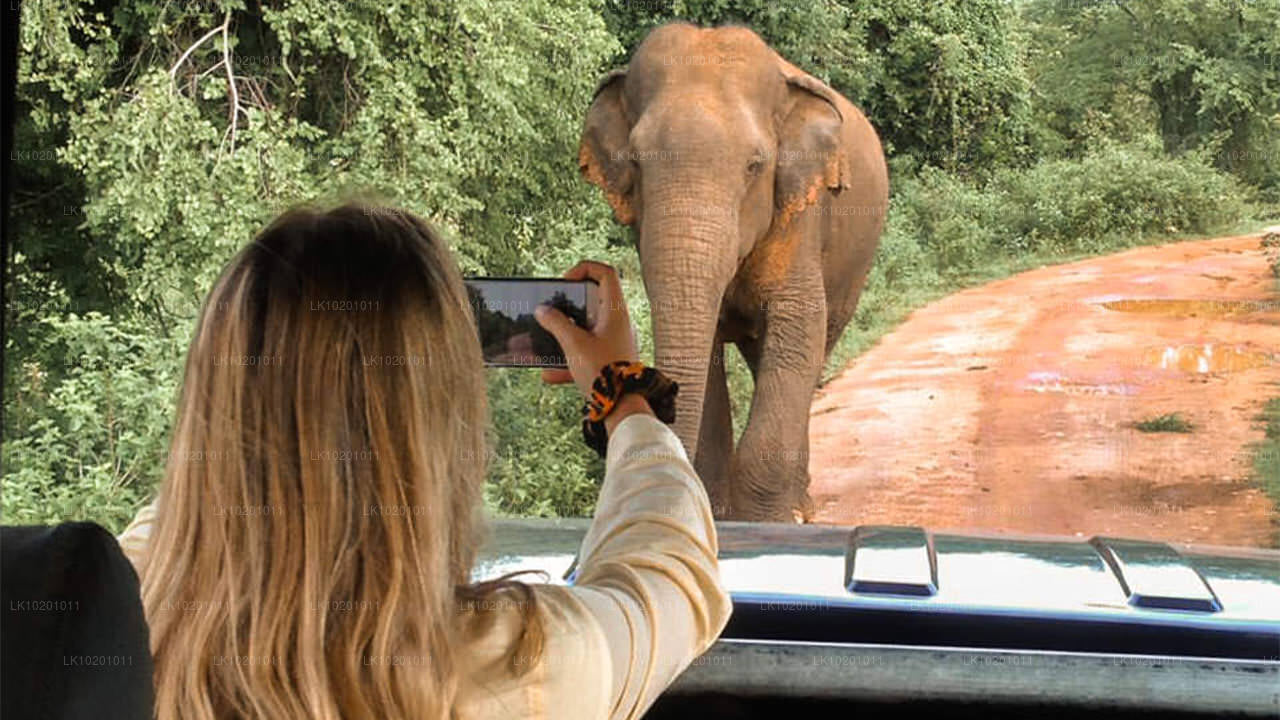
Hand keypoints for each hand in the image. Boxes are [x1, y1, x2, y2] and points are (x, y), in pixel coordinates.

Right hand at [534, 260, 638, 397]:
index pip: (606, 273)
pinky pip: (585, 354)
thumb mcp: (574, 345)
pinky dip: (567, 361)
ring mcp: (614, 343)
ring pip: (586, 330)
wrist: (623, 409)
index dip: (584, 270)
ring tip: (541, 340)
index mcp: (615, 312)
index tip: (565, 284)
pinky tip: (548, 375)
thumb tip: (542, 310)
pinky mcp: (608, 361)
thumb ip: (556, 324)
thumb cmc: (604, 373)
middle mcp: (617, 324)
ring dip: (563, 335)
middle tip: (551, 310)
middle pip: (593, 302)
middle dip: (567, 306)